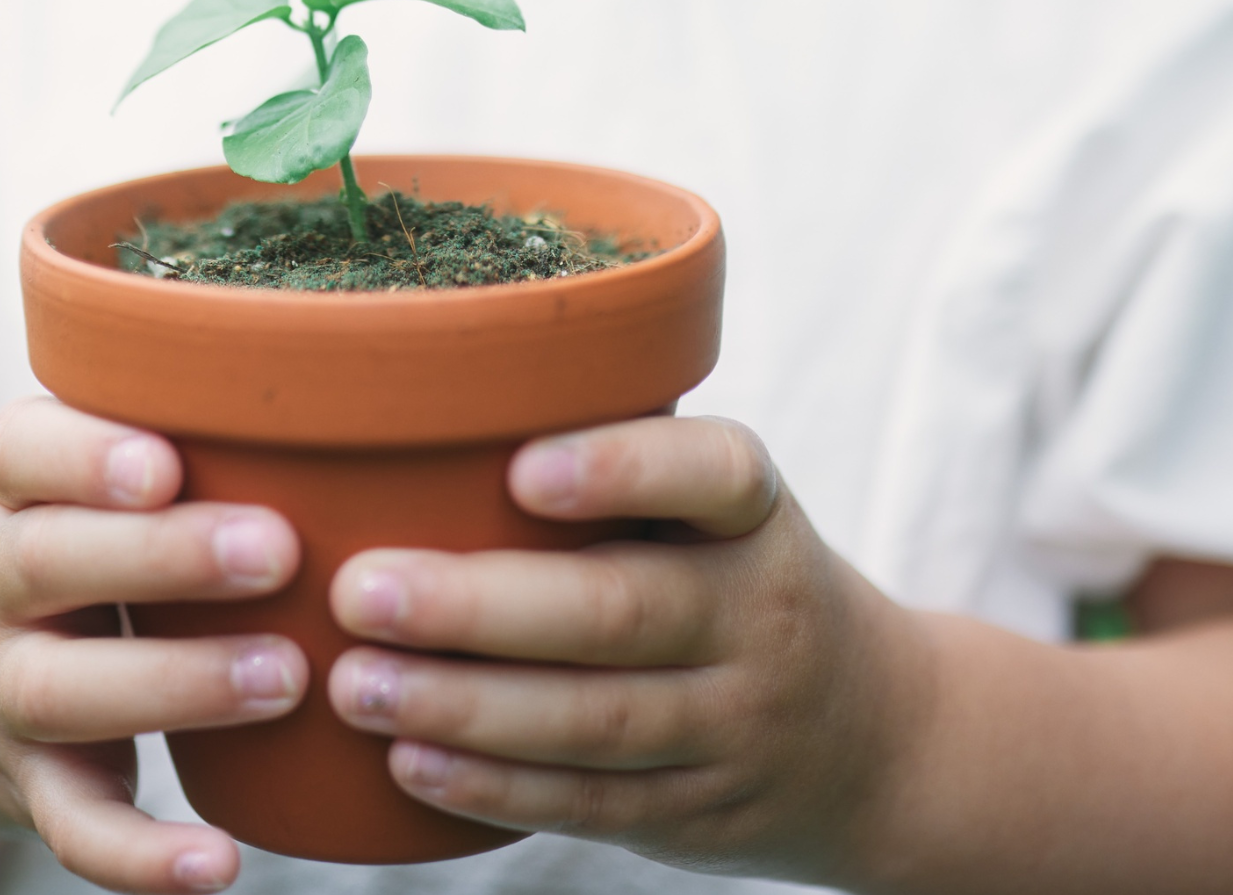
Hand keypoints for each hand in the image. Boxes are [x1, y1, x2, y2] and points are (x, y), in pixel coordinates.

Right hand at [0, 397, 306, 893]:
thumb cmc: (74, 549)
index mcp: (12, 492)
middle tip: (276, 550)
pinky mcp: (30, 786)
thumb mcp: (82, 482)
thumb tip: (356, 380)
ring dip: (175, 685)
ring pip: (61, 691)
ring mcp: (2, 691)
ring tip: (288, 677)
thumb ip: (181, 431)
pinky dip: (139, 857)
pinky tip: (217, 865)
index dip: (84, 454)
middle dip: (162, 557)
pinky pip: (72, 827)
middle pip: (44, 562)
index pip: (19, 451)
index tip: (167, 460)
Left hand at [323, 416, 926, 882]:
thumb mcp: (719, 515)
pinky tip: (409, 761)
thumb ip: (613, 471)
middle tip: (361, 590)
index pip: (715, 475)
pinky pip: (591, 802)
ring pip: (597, 718)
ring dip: (464, 705)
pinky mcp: (700, 811)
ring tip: (356, 683)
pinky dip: (495, 787)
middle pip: (623, 609)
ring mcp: (737, 723)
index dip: (623, 468)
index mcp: (757, 518)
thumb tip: (411, 421)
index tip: (520, 471)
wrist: (876, 739)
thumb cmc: (732, 583)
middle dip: (481, 606)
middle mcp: (761, 615)